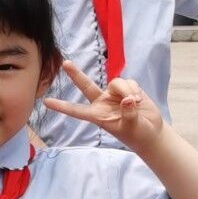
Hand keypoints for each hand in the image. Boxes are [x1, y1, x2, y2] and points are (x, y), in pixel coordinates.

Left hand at [44, 61, 165, 147]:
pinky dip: (135, 89)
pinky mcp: (127, 88)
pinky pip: (129, 82)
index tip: (46, 102)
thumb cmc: (137, 134)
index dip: (62, 106)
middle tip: (65, 63)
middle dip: (76, 74)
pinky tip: (139, 99)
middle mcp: (102, 102)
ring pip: (115, 82)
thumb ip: (129, 113)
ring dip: (127, 90)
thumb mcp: (132, 127)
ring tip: (135, 103)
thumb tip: (128, 99)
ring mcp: (113, 94)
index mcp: (98, 115)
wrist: (151, 131)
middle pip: (86, 85)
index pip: (77, 110)